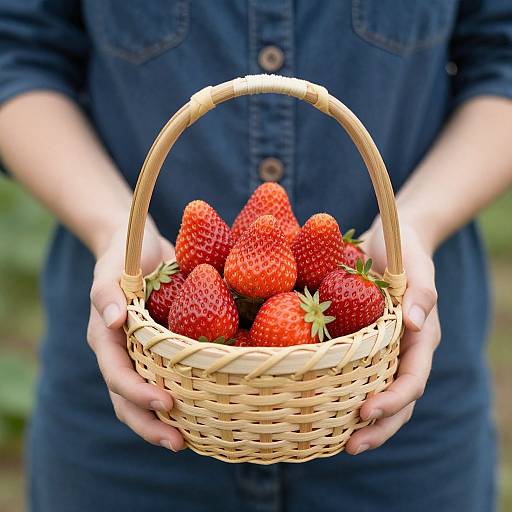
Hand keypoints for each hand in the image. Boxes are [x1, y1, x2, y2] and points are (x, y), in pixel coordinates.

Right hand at [87, 223, 183, 451]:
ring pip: (146, 396)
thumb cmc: (127, 255)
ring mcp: (141, 355)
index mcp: (107, 337)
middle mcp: (123, 353)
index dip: (136, 392)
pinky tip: (202, 412)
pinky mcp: (162, 350)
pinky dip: (181, 399)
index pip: (117, 374)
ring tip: (187, 441)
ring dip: (162, 422)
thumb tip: (114, 321)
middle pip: (127, 399)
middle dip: (149, 423)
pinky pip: (167, 379)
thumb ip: (108, 292)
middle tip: (177, 442)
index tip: (164, 403)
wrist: (143, 248)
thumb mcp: (115, 267)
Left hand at [345, 221, 440, 454]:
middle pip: (398, 400)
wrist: (389, 242)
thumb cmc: (404, 251)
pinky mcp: (364, 345)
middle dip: (379, 427)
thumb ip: (421, 293)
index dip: (393, 400)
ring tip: (338, 442)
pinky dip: (345, 395)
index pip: (412, 379)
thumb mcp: (415, 265)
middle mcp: (404, 351)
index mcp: (421, 338)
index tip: (366, 411)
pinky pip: (357, 375)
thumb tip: (416, 324)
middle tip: (351, 446)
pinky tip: (323, 408)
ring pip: (377, 393)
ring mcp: (384, 351)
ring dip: (362, 421)